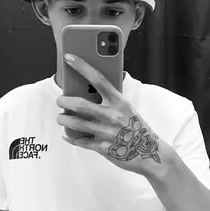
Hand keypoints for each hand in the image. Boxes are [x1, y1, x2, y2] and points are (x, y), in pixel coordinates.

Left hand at [56, 54, 164, 176]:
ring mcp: (107, 133)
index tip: (69, 57)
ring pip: (75, 123)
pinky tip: (67, 134)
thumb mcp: (127, 108)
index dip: (82, 66)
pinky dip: (71, 137)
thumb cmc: (137, 127)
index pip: (98, 78)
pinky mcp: (103, 148)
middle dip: (64, 100)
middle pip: (80, 103)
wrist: (149, 153)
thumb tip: (90, 86)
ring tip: (61, 117)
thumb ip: (111, 99)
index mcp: (120, 101)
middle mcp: (113, 115)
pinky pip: (80, 141)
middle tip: (60, 100)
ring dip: (63, 119)